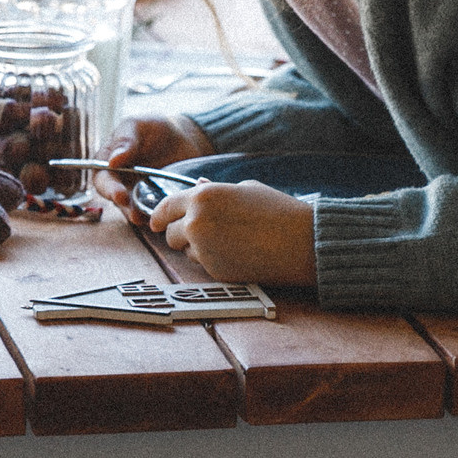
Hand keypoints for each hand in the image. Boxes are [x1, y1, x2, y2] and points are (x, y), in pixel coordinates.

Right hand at [96, 114, 213, 219]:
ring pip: (132, 208)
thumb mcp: (137, 126)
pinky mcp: (152, 200)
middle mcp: (118, 180)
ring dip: (138, 215)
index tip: (120, 195)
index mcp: (107, 161)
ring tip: (146, 219)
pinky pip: (150, 210)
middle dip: (124, 207)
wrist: (181, 137)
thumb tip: (112, 161)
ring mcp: (135, 192)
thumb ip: (125, 141)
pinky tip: (163, 216)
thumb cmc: (153, 127)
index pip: (102, 179)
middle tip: (134, 213)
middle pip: (115, 198)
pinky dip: (155, 215)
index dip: (109, 189)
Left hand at [144, 180, 314, 286]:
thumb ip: (215, 191)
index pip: (165, 208)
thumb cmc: (278, 210)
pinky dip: (213, 261)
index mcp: (202, 197)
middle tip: (197, 233)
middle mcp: (196, 223)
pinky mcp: (215, 272)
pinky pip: (203, 266)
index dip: (158, 216)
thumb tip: (198, 185)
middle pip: (169, 234)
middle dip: (179, 234)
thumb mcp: (245, 189)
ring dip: (196, 248)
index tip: (155, 222)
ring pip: (185, 252)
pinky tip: (236, 253)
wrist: (301, 242)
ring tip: (227, 241)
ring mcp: (204, 250)